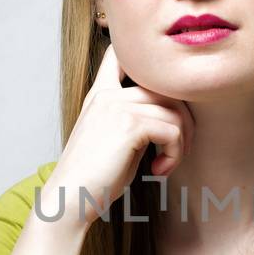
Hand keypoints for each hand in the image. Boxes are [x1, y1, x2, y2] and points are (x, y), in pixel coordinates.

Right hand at [39, 45, 194, 226]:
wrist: (70, 199)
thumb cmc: (94, 179)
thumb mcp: (116, 142)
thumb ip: (138, 122)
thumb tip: (173, 120)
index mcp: (100, 95)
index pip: (120, 54)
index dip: (145, 64)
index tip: (162, 94)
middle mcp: (108, 94)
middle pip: (167, 88)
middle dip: (183, 120)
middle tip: (176, 151)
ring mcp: (117, 107)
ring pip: (175, 111)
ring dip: (180, 143)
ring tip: (165, 165)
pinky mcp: (128, 125)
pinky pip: (172, 131)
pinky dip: (174, 154)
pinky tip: (158, 171)